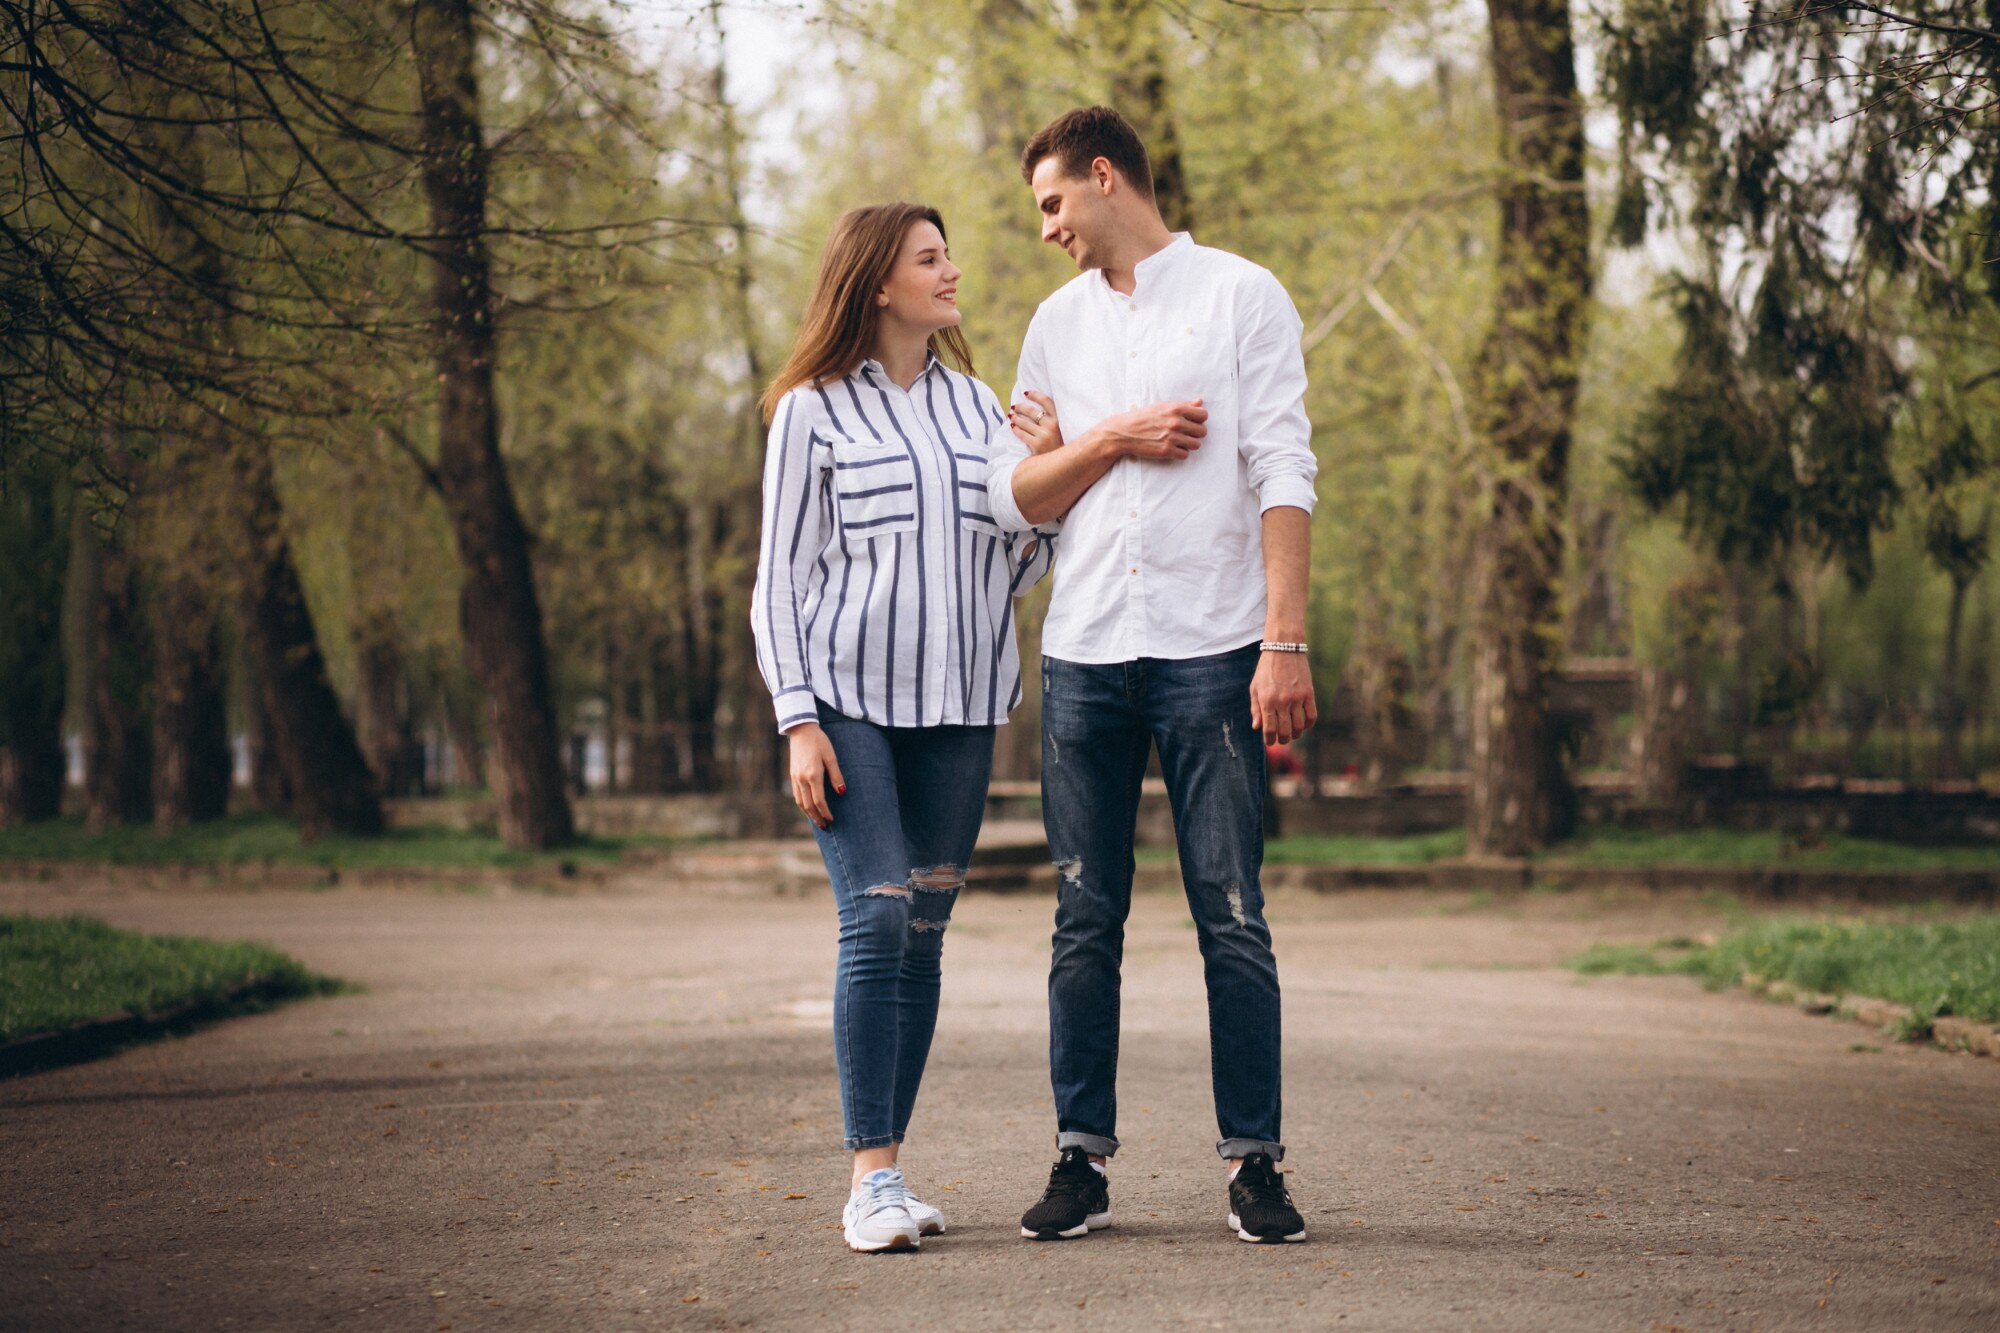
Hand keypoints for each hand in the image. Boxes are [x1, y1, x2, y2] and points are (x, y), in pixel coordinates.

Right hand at [787, 722, 845, 829]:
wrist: (801, 729)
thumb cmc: (819, 741)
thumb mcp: (831, 756)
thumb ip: (836, 775)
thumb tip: (842, 792)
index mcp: (813, 774)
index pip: (819, 800)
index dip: (826, 812)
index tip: (832, 820)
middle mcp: (802, 778)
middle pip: (808, 805)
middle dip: (817, 817)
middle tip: (825, 827)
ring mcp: (795, 777)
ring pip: (800, 802)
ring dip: (809, 814)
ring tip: (817, 821)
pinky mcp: (792, 775)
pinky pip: (796, 795)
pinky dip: (802, 805)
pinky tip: (808, 808)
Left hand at [1008, 391, 1063, 454]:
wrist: (1062, 463)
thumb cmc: (1059, 444)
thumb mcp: (1061, 429)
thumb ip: (1052, 418)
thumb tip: (1034, 407)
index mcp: (1059, 419)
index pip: (1046, 401)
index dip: (1035, 395)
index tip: (1026, 393)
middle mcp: (1053, 425)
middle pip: (1032, 411)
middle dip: (1020, 407)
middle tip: (1014, 406)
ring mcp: (1044, 435)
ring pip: (1024, 422)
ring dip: (1016, 418)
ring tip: (1011, 416)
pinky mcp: (1037, 445)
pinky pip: (1022, 434)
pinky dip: (1015, 429)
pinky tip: (1013, 426)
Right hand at [1092, 399, 1207, 460]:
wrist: (1124, 432)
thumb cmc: (1143, 417)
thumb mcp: (1162, 406)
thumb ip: (1183, 405)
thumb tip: (1200, 402)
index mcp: (1176, 409)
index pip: (1203, 415)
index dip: (1199, 419)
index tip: (1192, 422)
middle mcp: (1176, 423)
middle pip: (1202, 431)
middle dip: (1195, 433)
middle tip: (1186, 433)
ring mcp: (1172, 438)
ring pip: (1196, 444)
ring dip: (1190, 444)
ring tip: (1180, 442)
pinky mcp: (1166, 451)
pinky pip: (1185, 455)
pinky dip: (1180, 453)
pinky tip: (1172, 448)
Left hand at [1250, 651, 1316, 745]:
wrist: (1284, 649)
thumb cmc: (1266, 669)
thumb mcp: (1255, 687)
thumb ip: (1255, 708)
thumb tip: (1257, 727)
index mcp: (1266, 701)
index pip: (1269, 729)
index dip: (1269, 740)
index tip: (1270, 742)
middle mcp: (1282, 702)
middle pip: (1285, 731)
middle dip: (1283, 739)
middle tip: (1282, 739)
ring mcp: (1297, 698)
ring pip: (1299, 726)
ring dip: (1296, 734)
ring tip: (1293, 734)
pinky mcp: (1309, 693)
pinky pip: (1312, 716)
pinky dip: (1308, 724)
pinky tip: (1304, 725)